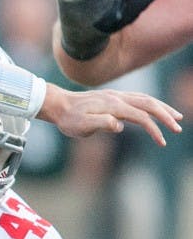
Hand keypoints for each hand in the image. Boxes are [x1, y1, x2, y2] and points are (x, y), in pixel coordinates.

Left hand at [40, 84, 181, 146]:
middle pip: (149, 103)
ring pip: (146, 99)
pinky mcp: (115, 98)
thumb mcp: (81, 126)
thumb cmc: (69, 119)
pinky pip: (138, 98)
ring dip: (162, 108)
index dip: (154, 129)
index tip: (162, 142)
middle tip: (178, 127)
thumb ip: (100, 123)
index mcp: (113, 106)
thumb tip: (119, 125)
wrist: (60, 105)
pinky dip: (151, 104)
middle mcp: (118, 98)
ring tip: (175, 117)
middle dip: (166, 115)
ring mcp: (117, 96)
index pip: (141, 116)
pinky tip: (156, 110)